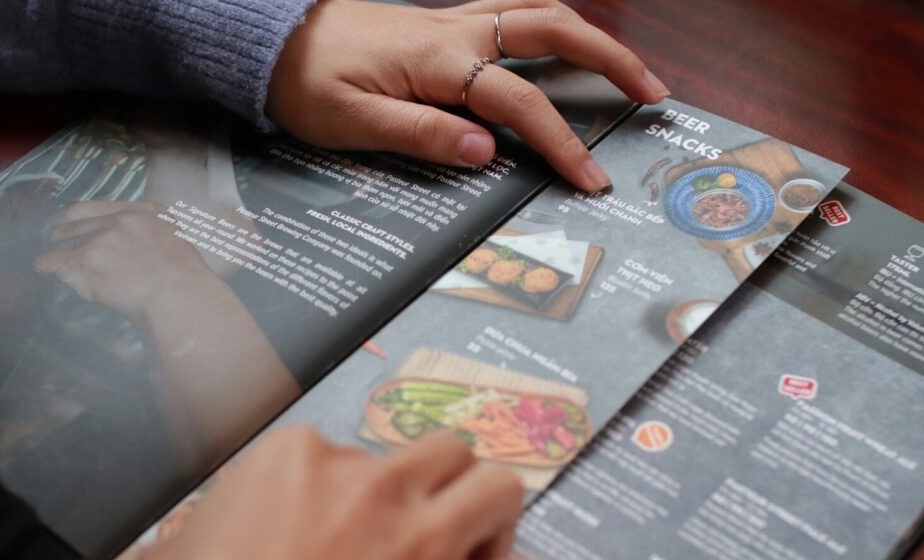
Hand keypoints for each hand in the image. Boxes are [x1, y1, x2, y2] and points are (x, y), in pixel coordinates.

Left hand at [34, 201, 221, 323]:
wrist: (180, 299)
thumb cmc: (187, 284)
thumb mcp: (177, 245)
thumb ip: (153, 237)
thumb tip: (134, 249)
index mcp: (148, 213)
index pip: (102, 207)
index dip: (81, 216)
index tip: (71, 223)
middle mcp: (122, 220)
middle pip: (79, 222)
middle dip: (67, 235)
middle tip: (61, 245)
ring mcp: (103, 239)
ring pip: (65, 242)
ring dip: (59, 252)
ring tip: (53, 263)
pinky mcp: (86, 261)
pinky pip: (54, 261)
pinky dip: (47, 266)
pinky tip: (44, 270)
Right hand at [123, 428, 543, 559]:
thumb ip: (221, 519)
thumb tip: (237, 526)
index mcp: (295, 461)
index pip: (357, 449)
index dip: (359, 496)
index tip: (349, 533)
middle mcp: (369, 486)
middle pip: (447, 451)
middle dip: (442, 489)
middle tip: (428, 529)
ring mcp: (420, 545)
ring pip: (503, 488)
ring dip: (491, 522)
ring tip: (473, 554)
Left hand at [268, 0, 669, 190]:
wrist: (271, 39)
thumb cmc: (305, 83)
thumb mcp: (351, 122)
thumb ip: (420, 135)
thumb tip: (486, 151)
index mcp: (438, 62)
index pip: (519, 102)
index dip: (561, 142)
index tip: (591, 179)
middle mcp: (456, 32)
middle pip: (552, 29)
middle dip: (609, 58)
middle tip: (653, 91)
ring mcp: (452, 21)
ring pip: (537, 10)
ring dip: (589, 34)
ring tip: (627, 67)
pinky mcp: (443, 23)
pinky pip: (511, 10)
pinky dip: (550, 23)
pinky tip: (564, 43)